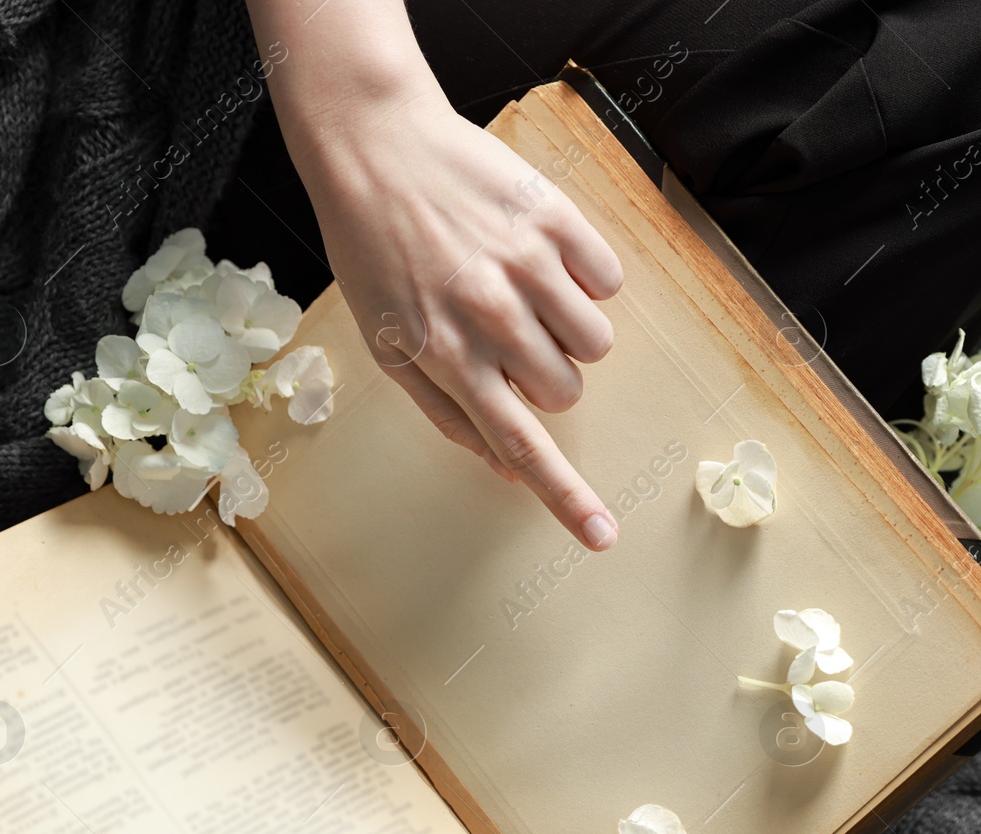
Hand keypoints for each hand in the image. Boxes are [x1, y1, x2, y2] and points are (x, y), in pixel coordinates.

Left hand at [306, 91, 623, 548]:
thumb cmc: (375, 253)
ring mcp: (526, 267)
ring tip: (524, 291)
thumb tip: (509, 469)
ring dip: (570, 329)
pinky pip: (607, 281)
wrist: (373, 149)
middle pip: (567, 392)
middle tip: (506, 334)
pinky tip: (537, 252)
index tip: (602, 537)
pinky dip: (584, 276)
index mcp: (447, 357)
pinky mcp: (555, 219)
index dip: (566, 497)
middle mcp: (491, 318)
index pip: (520, 445)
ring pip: (597, 342)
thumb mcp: (389, 344)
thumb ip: (450, 412)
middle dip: (547, 375)